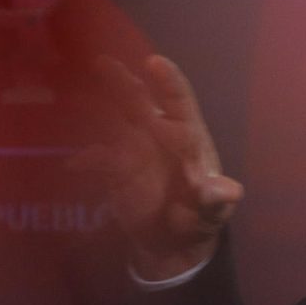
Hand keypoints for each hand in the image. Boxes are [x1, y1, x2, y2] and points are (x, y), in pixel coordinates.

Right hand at [72, 54, 243, 279]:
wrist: (172, 242)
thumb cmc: (200, 217)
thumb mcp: (212, 213)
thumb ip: (216, 200)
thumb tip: (230, 191)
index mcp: (187, 135)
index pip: (179, 100)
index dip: (168, 81)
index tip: (155, 62)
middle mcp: (156, 133)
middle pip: (137, 100)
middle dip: (120, 81)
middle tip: (101, 62)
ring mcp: (132, 148)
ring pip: (111, 120)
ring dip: (94, 108)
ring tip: (75, 97)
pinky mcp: (113, 169)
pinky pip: (97, 159)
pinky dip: (86, 160)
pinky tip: (75, 165)